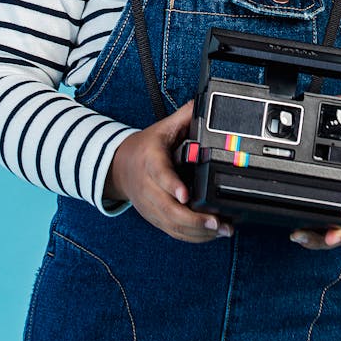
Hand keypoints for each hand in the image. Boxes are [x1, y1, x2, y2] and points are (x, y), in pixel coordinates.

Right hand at [105, 101, 233, 243]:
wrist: (118, 168)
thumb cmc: (144, 148)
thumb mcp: (161, 129)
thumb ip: (183, 118)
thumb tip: (202, 104)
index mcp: (150, 162)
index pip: (160, 175)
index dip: (172, 186)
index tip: (185, 195)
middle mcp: (148, 188)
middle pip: (168, 209)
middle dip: (193, 219)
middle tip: (217, 221)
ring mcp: (150, 206)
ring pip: (172, 225)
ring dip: (198, 232)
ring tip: (222, 230)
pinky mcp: (154, 218)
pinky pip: (173, 232)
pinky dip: (192, 237)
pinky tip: (211, 234)